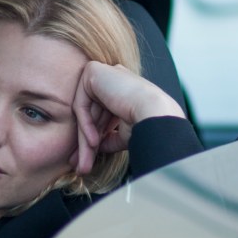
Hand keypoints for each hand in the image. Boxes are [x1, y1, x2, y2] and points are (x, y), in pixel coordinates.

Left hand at [71, 61, 184, 175]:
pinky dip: (85, 125)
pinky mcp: (93, 72)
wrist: (156, 114)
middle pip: (91, 116)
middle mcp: (112, 79)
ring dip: (84, 141)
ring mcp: (103, 73)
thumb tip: (94, 148)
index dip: (94, 137)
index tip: (87, 160)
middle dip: (85, 144)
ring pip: (84, 113)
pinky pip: (81, 103)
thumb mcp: (124, 134)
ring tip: (84, 163)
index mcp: (122, 89)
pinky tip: (93, 142)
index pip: (101, 115)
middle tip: (81, 166)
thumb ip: (108, 138)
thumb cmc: (148, 124)